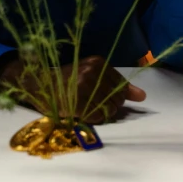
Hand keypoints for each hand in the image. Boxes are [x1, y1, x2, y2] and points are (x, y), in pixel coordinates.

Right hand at [0, 54, 145, 124]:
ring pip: (109, 110)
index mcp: (98, 62)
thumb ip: (118, 85)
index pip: (122, 86)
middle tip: (91, 101)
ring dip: (100, 113)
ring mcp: (85, 86)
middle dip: (108, 105)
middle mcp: (93, 72)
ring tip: (85, 105)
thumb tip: (142, 96)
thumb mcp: (93, 75)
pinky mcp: (77, 102)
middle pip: (118, 99)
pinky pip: (96, 118)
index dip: (115, 96)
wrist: (40, 85)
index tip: (101, 95)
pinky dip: (91, 119)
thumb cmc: (68, 80)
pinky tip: (80, 111)